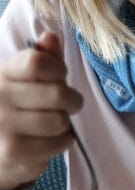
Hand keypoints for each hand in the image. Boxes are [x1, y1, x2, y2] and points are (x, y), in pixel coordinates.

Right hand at [0, 32, 82, 189]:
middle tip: (66, 106)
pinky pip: (56, 144)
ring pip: (58, 121)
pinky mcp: (10, 153)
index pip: (37, 62)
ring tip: (54, 124)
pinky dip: (60, 143)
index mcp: (2, 74)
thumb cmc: (15, 109)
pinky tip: (48, 140)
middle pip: (57, 94)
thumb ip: (42, 58)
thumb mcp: (24, 79)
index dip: (59, 70)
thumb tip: (50, 37)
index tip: (59, 78)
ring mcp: (2, 126)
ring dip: (64, 125)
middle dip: (71, 101)